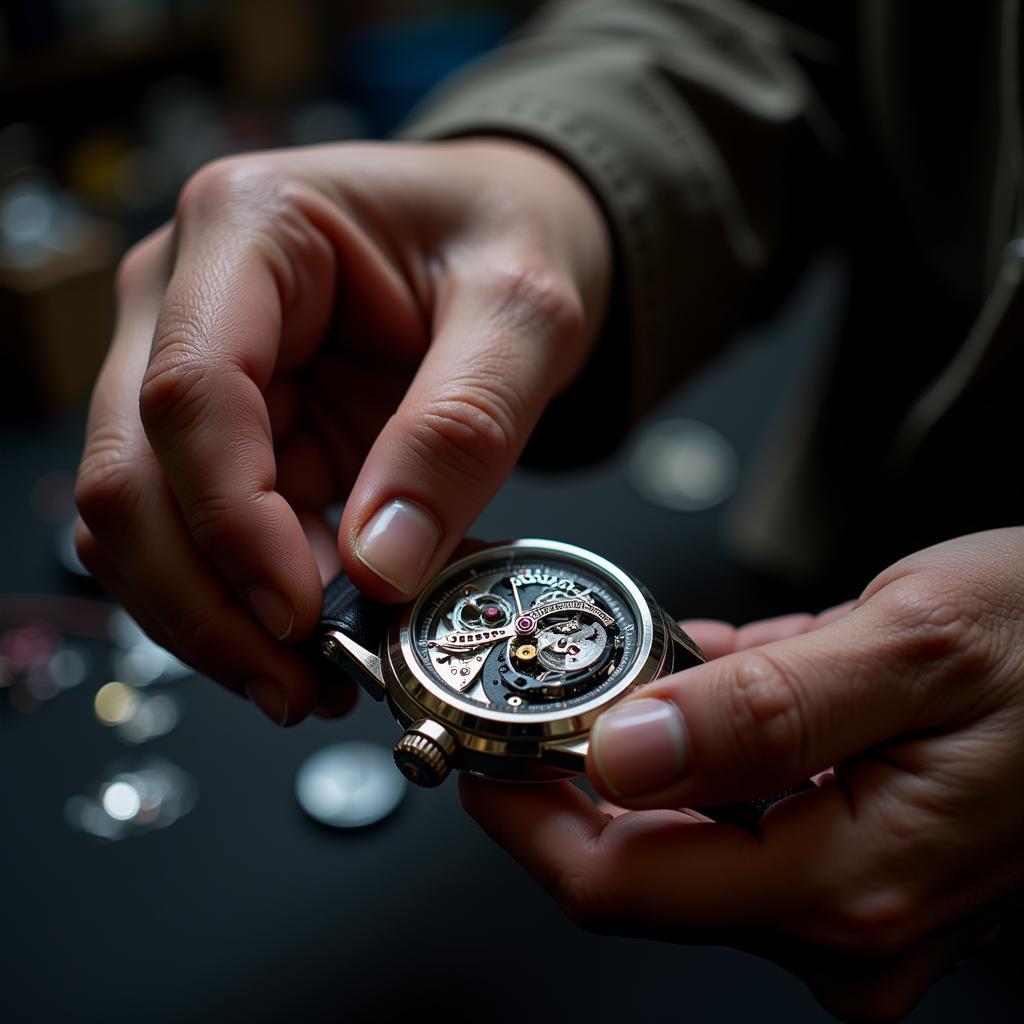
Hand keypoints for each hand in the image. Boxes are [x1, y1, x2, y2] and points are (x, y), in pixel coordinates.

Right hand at [74, 139, 610, 723]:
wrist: (510, 229)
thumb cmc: (512, 233)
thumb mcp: (523, 315)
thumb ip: (459, 430)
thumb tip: (380, 567)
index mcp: (248, 228)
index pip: (191, 393)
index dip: (232, 521)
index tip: (301, 612)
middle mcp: (189, 299)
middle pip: (133, 474)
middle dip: (205, 600)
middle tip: (296, 684)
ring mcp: (196, 370)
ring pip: (145, 523)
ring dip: (214, 617)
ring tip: (311, 679)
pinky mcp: (231, 434)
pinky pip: (205, 536)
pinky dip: (247, 603)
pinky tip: (314, 642)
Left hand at [460, 528, 1023, 1021]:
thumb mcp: (913, 646)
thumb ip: (762, 711)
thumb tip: (627, 754)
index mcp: (848, 883)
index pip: (618, 883)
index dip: (526, 813)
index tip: (480, 745)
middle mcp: (847, 918)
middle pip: (642, 864)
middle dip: (575, 772)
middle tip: (544, 681)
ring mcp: (856, 898)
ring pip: (689, 830)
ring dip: (645, 747)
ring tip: (636, 658)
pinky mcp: (863, 860)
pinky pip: (745, 809)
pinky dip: (708, 744)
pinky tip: (716, 679)